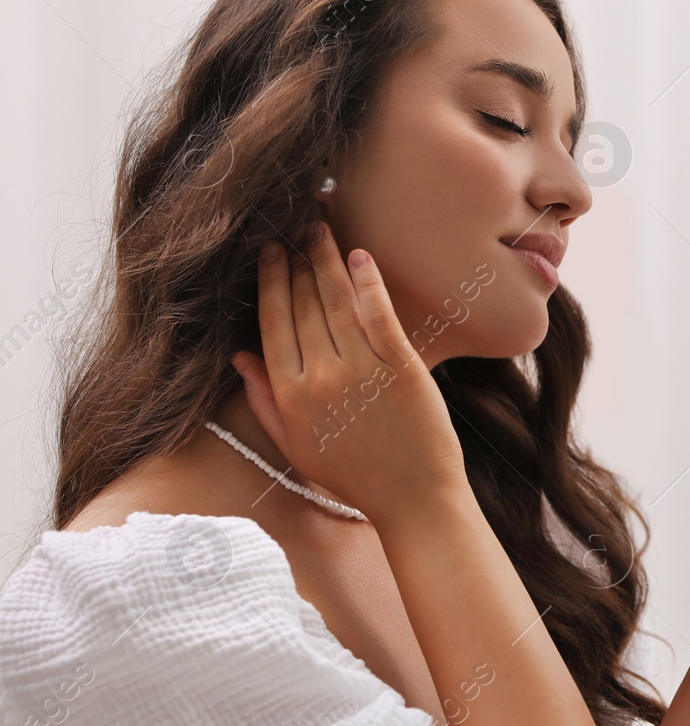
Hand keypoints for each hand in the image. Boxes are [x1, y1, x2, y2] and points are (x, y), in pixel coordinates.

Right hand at [228, 222, 469, 522]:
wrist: (414, 498)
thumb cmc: (355, 476)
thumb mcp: (295, 447)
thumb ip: (263, 400)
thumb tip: (239, 355)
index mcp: (289, 395)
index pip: (272, 324)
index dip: (270, 283)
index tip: (269, 253)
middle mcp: (320, 378)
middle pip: (302, 305)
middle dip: (296, 260)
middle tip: (293, 226)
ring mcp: (361, 371)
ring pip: (336, 302)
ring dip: (326, 259)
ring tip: (321, 227)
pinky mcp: (401, 368)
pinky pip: (379, 315)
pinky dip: (368, 282)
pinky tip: (360, 256)